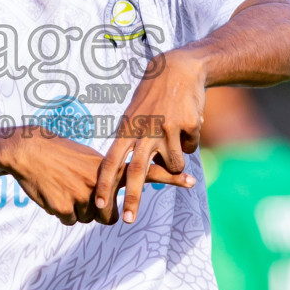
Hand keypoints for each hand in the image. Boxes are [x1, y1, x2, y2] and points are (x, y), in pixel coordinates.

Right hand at [8, 128, 191, 225]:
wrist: (27, 150)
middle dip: (104, 213)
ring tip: (65, 187)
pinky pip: (71, 221)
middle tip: (89, 199)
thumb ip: (108, 172)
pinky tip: (53, 193)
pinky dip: (62, 212)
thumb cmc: (59, 153)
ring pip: (90, 219)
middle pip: (113, 216)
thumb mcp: (88, 157)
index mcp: (108, 167)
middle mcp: (100, 181)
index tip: (191, 180)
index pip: (145, 171)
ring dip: (79, 210)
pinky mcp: (64, 207)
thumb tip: (119, 189)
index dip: (168, 177)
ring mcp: (82, 195)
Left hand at [94, 49, 206, 223]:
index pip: (110, 161)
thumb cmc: (153, 96)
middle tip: (128, 220)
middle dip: (132, 198)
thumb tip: (123, 171)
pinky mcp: (187, 126)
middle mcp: (144, 130)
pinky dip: (189, 144)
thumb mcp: (134, 116)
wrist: (179, 69)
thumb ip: (130, 142)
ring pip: (172, 165)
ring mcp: (166, 129)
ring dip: (176, 165)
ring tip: (175, 147)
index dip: (104, 184)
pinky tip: (187, 125)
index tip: (98, 204)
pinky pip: (190, 149)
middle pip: (135, 172)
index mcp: (126, 129)